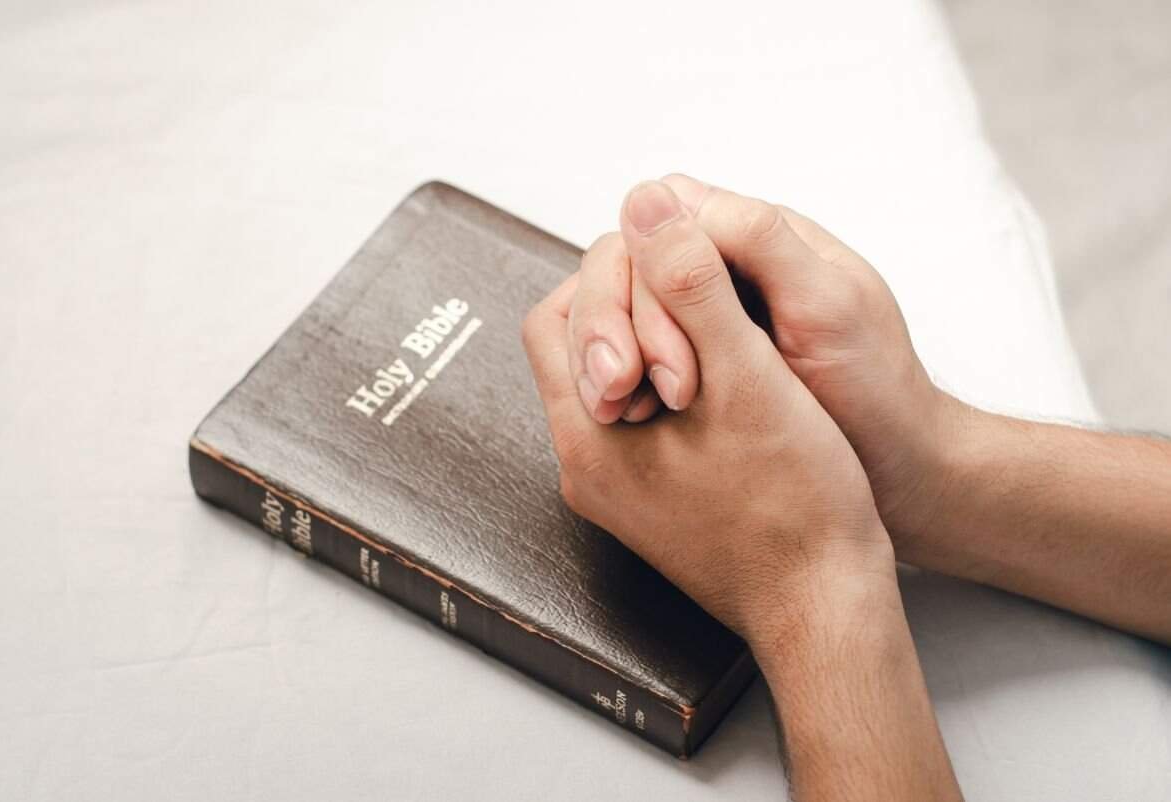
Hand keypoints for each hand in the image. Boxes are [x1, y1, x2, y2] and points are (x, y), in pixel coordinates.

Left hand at [523, 181, 895, 651]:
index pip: (557, 316)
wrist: (825, 604)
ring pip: (609, 381)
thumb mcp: (747, 376)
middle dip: (632, 307)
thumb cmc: (797, 502)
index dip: (615, 278)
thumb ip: (690, 283)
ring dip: (655, 343)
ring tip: (719, 345)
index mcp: (586, 435)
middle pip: (576, 346)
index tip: (680, 276)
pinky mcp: (648, 504)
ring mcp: (614, 490)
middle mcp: (584, 467)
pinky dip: (670, 385)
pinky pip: (637, 421)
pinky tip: (723, 383)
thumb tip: (644, 204)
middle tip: (699, 307)